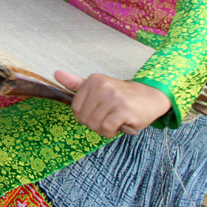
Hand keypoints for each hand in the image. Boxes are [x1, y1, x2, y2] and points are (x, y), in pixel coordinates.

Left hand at [53, 71, 171, 137]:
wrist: (150, 97)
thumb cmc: (122, 96)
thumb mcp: (98, 87)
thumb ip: (76, 83)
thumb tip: (56, 73)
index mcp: (93, 80)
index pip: (76, 109)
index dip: (85, 117)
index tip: (98, 112)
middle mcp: (102, 86)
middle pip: (84, 118)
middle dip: (95, 124)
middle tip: (108, 118)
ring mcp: (113, 97)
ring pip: (95, 124)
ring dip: (104, 130)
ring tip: (114, 121)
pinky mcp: (123, 109)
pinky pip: (106, 129)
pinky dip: (111, 132)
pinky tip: (119, 126)